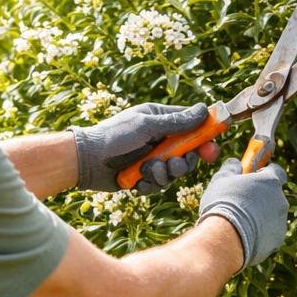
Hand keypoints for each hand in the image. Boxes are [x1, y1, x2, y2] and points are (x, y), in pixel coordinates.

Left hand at [71, 102, 221, 192]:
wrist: (86, 161)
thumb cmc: (114, 137)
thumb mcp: (146, 126)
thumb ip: (176, 122)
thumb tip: (204, 110)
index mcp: (160, 120)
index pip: (192, 127)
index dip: (204, 139)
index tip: (210, 151)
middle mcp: (159, 139)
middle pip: (187, 154)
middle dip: (181, 163)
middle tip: (172, 164)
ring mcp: (152, 159)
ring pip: (173, 173)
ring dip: (162, 175)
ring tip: (146, 171)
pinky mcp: (143, 177)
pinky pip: (158, 185)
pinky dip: (149, 185)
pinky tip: (136, 182)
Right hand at [197, 158, 288, 268]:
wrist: (225, 238)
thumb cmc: (223, 204)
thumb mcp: (221, 179)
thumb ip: (231, 167)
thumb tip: (236, 162)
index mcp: (271, 181)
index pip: (277, 171)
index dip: (265, 173)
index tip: (253, 177)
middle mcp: (281, 200)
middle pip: (274, 196)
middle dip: (261, 198)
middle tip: (241, 203)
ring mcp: (281, 222)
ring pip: (271, 216)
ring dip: (260, 217)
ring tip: (239, 223)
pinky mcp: (276, 241)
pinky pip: (269, 234)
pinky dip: (259, 235)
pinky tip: (242, 237)